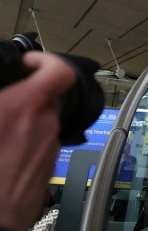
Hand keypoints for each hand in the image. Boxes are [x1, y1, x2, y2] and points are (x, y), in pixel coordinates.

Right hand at [0, 52, 75, 230]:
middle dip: (25, 95)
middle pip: (47, 97)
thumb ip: (2, 101)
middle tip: (3, 99)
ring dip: (23, 121)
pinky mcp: (45, 170)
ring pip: (42, 123)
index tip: (28, 61)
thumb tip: (4, 98)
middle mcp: (44, 126)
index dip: (45, 60)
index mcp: (25, 107)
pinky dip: (24, 144)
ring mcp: (48, 149)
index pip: (58, 70)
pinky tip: (0, 155)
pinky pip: (38, 146)